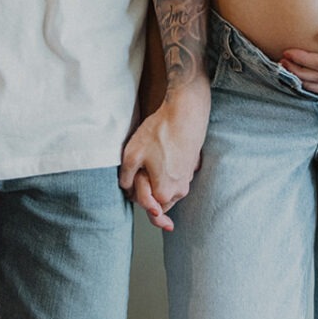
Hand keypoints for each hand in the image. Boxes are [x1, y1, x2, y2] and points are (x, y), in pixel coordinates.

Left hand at [119, 80, 210, 230]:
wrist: (185, 113)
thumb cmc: (159, 133)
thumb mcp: (132, 156)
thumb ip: (126, 180)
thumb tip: (127, 189)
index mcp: (164, 194)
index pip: (144, 205)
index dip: (134, 190)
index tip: (136, 174)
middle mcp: (179, 192)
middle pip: (156, 200)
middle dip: (147, 188)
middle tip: (142, 167)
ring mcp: (187, 180)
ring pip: (166, 188)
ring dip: (156, 179)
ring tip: (152, 157)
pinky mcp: (191, 168)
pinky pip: (174, 177)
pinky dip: (166, 170)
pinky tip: (162, 152)